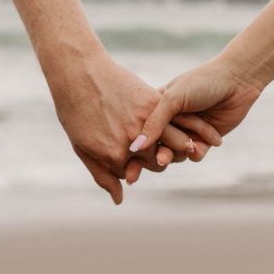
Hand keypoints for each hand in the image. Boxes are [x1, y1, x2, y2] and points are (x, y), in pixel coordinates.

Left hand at [49, 52, 221, 203]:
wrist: (79, 73)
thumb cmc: (74, 111)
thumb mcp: (82, 148)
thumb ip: (102, 175)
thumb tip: (119, 200)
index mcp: (114, 155)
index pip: (133, 172)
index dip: (133, 167)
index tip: (131, 160)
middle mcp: (132, 141)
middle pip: (158, 162)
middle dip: (160, 159)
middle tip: (162, 154)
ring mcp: (144, 120)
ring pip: (175, 144)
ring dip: (185, 148)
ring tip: (191, 146)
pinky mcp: (154, 100)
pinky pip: (177, 119)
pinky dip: (191, 127)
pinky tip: (199, 130)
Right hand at [129, 56, 263, 157]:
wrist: (236, 80)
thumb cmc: (201, 82)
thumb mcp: (173, 98)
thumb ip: (154, 122)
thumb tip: (136, 147)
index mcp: (156, 108)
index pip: (141, 132)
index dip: (135, 149)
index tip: (129, 163)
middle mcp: (170, 122)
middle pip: (156, 148)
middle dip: (154, 158)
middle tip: (156, 163)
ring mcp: (187, 132)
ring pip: (176, 154)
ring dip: (179, 154)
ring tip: (186, 147)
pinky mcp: (204, 140)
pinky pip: (194, 156)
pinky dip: (195, 154)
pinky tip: (198, 146)